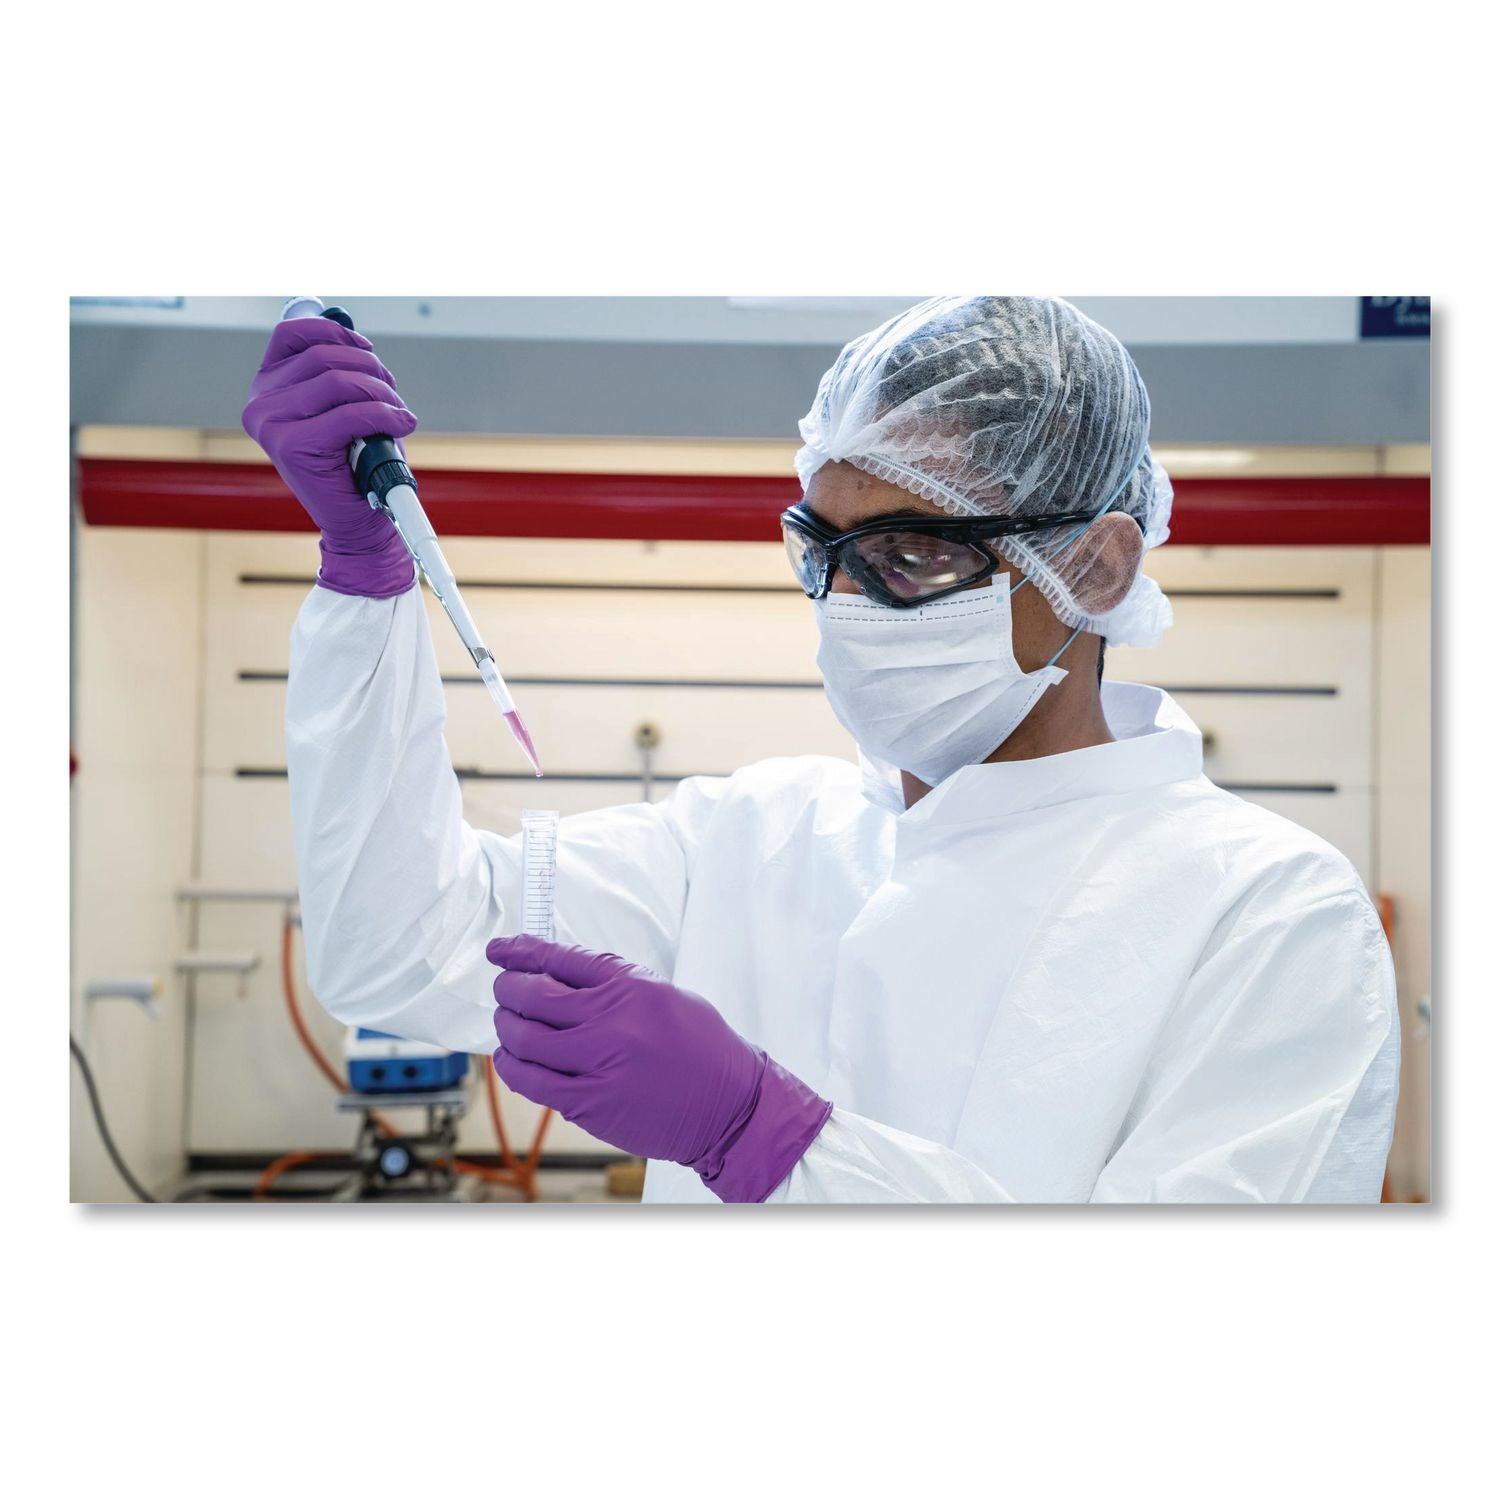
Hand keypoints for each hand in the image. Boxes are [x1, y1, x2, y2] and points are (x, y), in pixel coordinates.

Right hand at [242, 318, 417, 596]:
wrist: (358, 523)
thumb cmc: (356, 463)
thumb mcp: (345, 407)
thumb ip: (339, 370)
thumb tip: (350, 333)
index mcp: (267, 387)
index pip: (293, 333)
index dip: (336, 332)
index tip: (367, 349)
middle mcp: (260, 403)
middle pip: (324, 356)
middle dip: (372, 370)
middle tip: (393, 394)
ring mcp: (271, 425)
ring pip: (339, 382)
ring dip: (382, 394)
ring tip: (398, 414)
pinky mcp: (291, 447)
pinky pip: (350, 414)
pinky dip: (384, 416)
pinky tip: (401, 424)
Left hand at [488, 935, 831, 1201]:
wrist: (728, 1105)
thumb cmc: (700, 1047)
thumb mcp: (663, 995)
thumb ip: (613, 983)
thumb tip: (557, 973)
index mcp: (631, 987)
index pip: (561, 958)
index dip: (522, 951)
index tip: (500, 949)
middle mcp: (612, 1022)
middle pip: (534, 995)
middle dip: (508, 988)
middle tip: (504, 989)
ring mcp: (599, 1065)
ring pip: (524, 1038)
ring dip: (506, 1026)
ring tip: (507, 1023)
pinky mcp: (590, 1104)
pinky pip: (532, 1082)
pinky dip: (512, 1067)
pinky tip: (511, 1059)